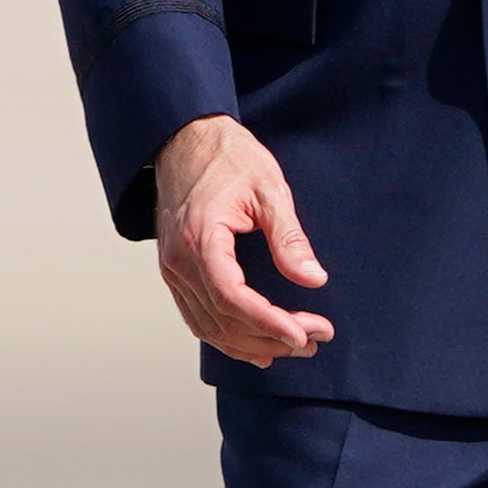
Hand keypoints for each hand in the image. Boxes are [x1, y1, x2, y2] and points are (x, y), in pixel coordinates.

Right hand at [152, 114, 333, 366]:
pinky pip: (197, 317)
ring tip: (296, 346)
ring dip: (252, 343)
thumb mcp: (268, 189)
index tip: (304, 333)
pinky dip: (227, 338)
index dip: (268, 322)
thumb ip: (289, 237)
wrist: (184, 140)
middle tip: (316, 339)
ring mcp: (172, 269)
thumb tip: (313, 278)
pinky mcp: (175, 271)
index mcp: (199, 238)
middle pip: (222, 319)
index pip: (231, 297)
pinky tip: (256, 347)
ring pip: (208, 327)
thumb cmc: (227, 158)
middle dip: (271, 337)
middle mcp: (178, 260)